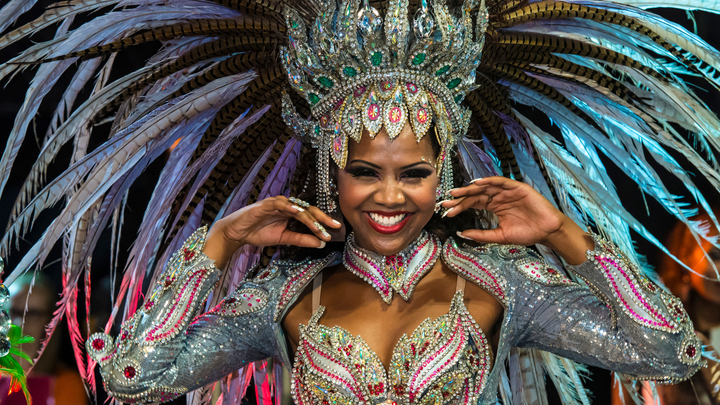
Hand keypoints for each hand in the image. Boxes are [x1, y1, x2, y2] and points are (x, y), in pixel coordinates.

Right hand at [204, 196, 341, 266]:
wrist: (237, 233)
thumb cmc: (259, 233)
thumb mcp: (284, 239)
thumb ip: (301, 239)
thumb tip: (320, 243)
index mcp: (291, 212)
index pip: (311, 216)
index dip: (323, 222)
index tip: (336, 230)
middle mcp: (287, 206)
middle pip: (308, 210)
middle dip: (322, 218)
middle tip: (335, 226)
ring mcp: (277, 203)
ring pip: (297, 208)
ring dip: (309, 218)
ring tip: (319, 228)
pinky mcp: (266, 204)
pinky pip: (280, 204)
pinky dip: (289, 207)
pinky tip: (298, 212)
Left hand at [441, 177, 592, 262]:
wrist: (547, 232)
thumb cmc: (527, 233)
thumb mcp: (499, 236)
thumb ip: (481, 235)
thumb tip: (461, 234)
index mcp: (494, 207)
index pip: (474, 204)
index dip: (460, 206)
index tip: (446, 211)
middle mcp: (499, 197)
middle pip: (476, 194)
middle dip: (461, 197)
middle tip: (446, 200)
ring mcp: (508, 192)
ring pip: (486, 187)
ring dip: (471, 188)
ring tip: (457, 191)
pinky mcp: (517, 188)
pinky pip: (501, 182)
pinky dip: (489, 181)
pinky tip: (477, 183)